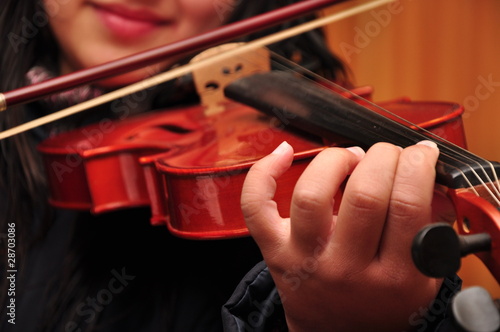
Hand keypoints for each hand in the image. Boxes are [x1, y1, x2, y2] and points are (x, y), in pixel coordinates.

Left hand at [241, 141, 443, 331]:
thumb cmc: (378, 305)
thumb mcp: (422, 280)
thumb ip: (432, 233)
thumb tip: (429, 179)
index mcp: (393, 278)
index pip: (407, 205)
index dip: (417, 165)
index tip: (420, 153)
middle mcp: (346, 268)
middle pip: (364, 194)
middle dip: (382, 157)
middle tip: (388, 155)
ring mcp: (304, 258)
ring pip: (312, 193)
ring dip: (335, 160)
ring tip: (350, 158)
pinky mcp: (274, 250)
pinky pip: (256, 206)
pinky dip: (264, 173)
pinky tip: (284, 154)